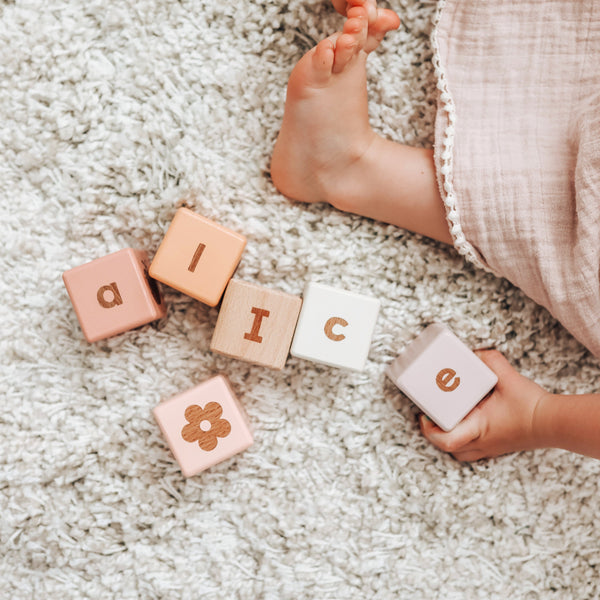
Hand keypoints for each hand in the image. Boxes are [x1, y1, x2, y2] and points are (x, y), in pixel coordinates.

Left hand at [419, 350, 548, 460]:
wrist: (556, 423)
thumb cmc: (532, 406)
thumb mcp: (509, 379)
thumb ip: (491, 361)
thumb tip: (477, 352)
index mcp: (479, 428)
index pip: (446, 440)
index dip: (429, 430)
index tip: (423, 415)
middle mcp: (482, 442)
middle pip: (449, 449)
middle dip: (435, 434)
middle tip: (430, 416)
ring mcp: (491, 448)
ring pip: (461, 453)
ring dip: (450, 439)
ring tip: (446, 419)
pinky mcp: (498, 446)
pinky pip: (474, 450)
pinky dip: (465, 439)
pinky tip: (468, 421)